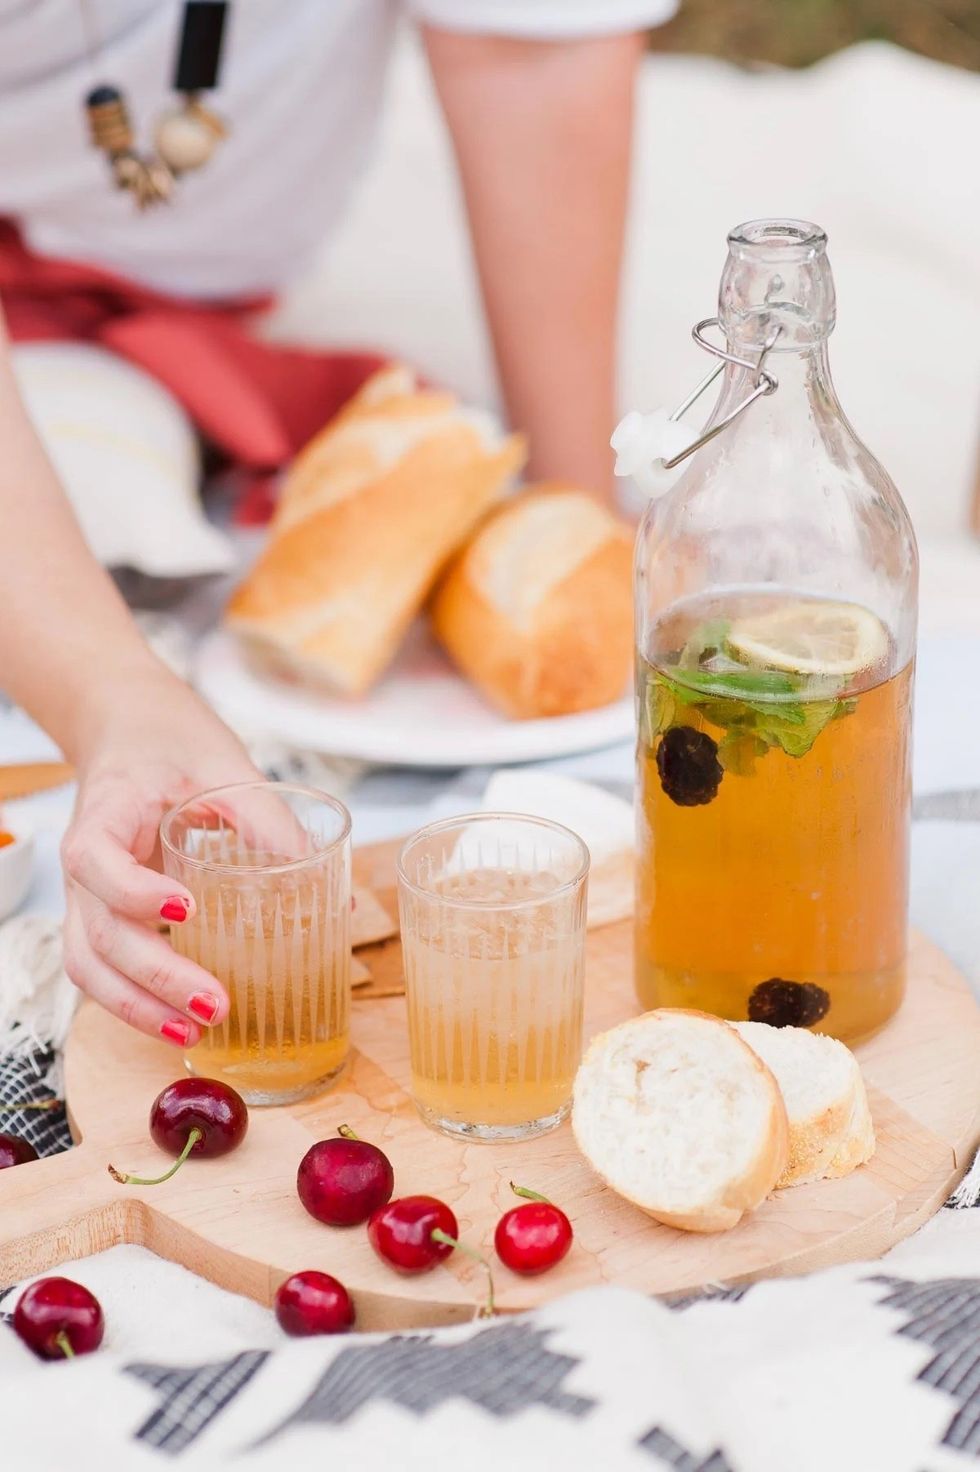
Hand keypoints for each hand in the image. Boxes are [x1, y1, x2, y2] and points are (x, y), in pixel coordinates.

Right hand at [60, 666, 261, 1047]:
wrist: (129, 729)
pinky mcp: (105, 915)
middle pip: (99, 934)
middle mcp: (86, 864)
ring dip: (137, 1006)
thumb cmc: (171, 743)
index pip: (96, 861)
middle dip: (155, 978)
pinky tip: (180, 1024)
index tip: (188, 910)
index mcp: (105, 815)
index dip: (135, 893)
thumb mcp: (223, 765)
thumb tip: (324, 875)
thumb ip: (266, 817)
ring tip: (194, 1035)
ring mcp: (89, 896)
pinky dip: (135, 1002)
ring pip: (89, 965)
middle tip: (214, 1005)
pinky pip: (104, 968)